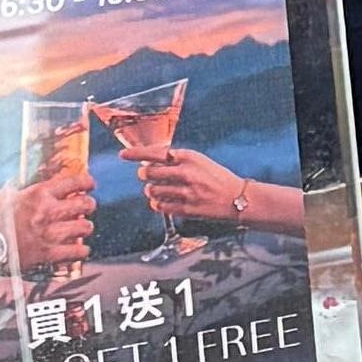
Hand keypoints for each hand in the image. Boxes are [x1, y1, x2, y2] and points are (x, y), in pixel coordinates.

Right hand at [0, 158, 99, 298]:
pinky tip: (80, 249)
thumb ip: (22, 186)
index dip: (86, 182)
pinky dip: (81, 251)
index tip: (89, 184)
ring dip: (85, 227)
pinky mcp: (50, 253)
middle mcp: (49, 212)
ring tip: (82, 228)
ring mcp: (51, 233)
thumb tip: (27, 177)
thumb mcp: (6, 195)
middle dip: (88, 204)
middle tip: (87, 206)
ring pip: (85, 227)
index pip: (73, 182)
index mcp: (39, 194)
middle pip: (85, 204)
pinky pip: (78, 251)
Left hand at [128, 143, 302, 240]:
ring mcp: (185, 192)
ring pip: (151, 191)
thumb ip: (177, 160)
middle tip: (148, 175)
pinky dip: (158, 204)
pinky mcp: (185, 208)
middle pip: (148, 173)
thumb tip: (150, 161)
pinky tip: (165, 201)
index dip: (135, 154)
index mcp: (188, 157)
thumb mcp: (200, 161)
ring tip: (161, 189)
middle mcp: (185, 173)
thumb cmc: (217, 178)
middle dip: (144, 174)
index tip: (123, 155)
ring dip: (151, 190)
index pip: (155, 152)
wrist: (238, 198)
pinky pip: (159, 206)